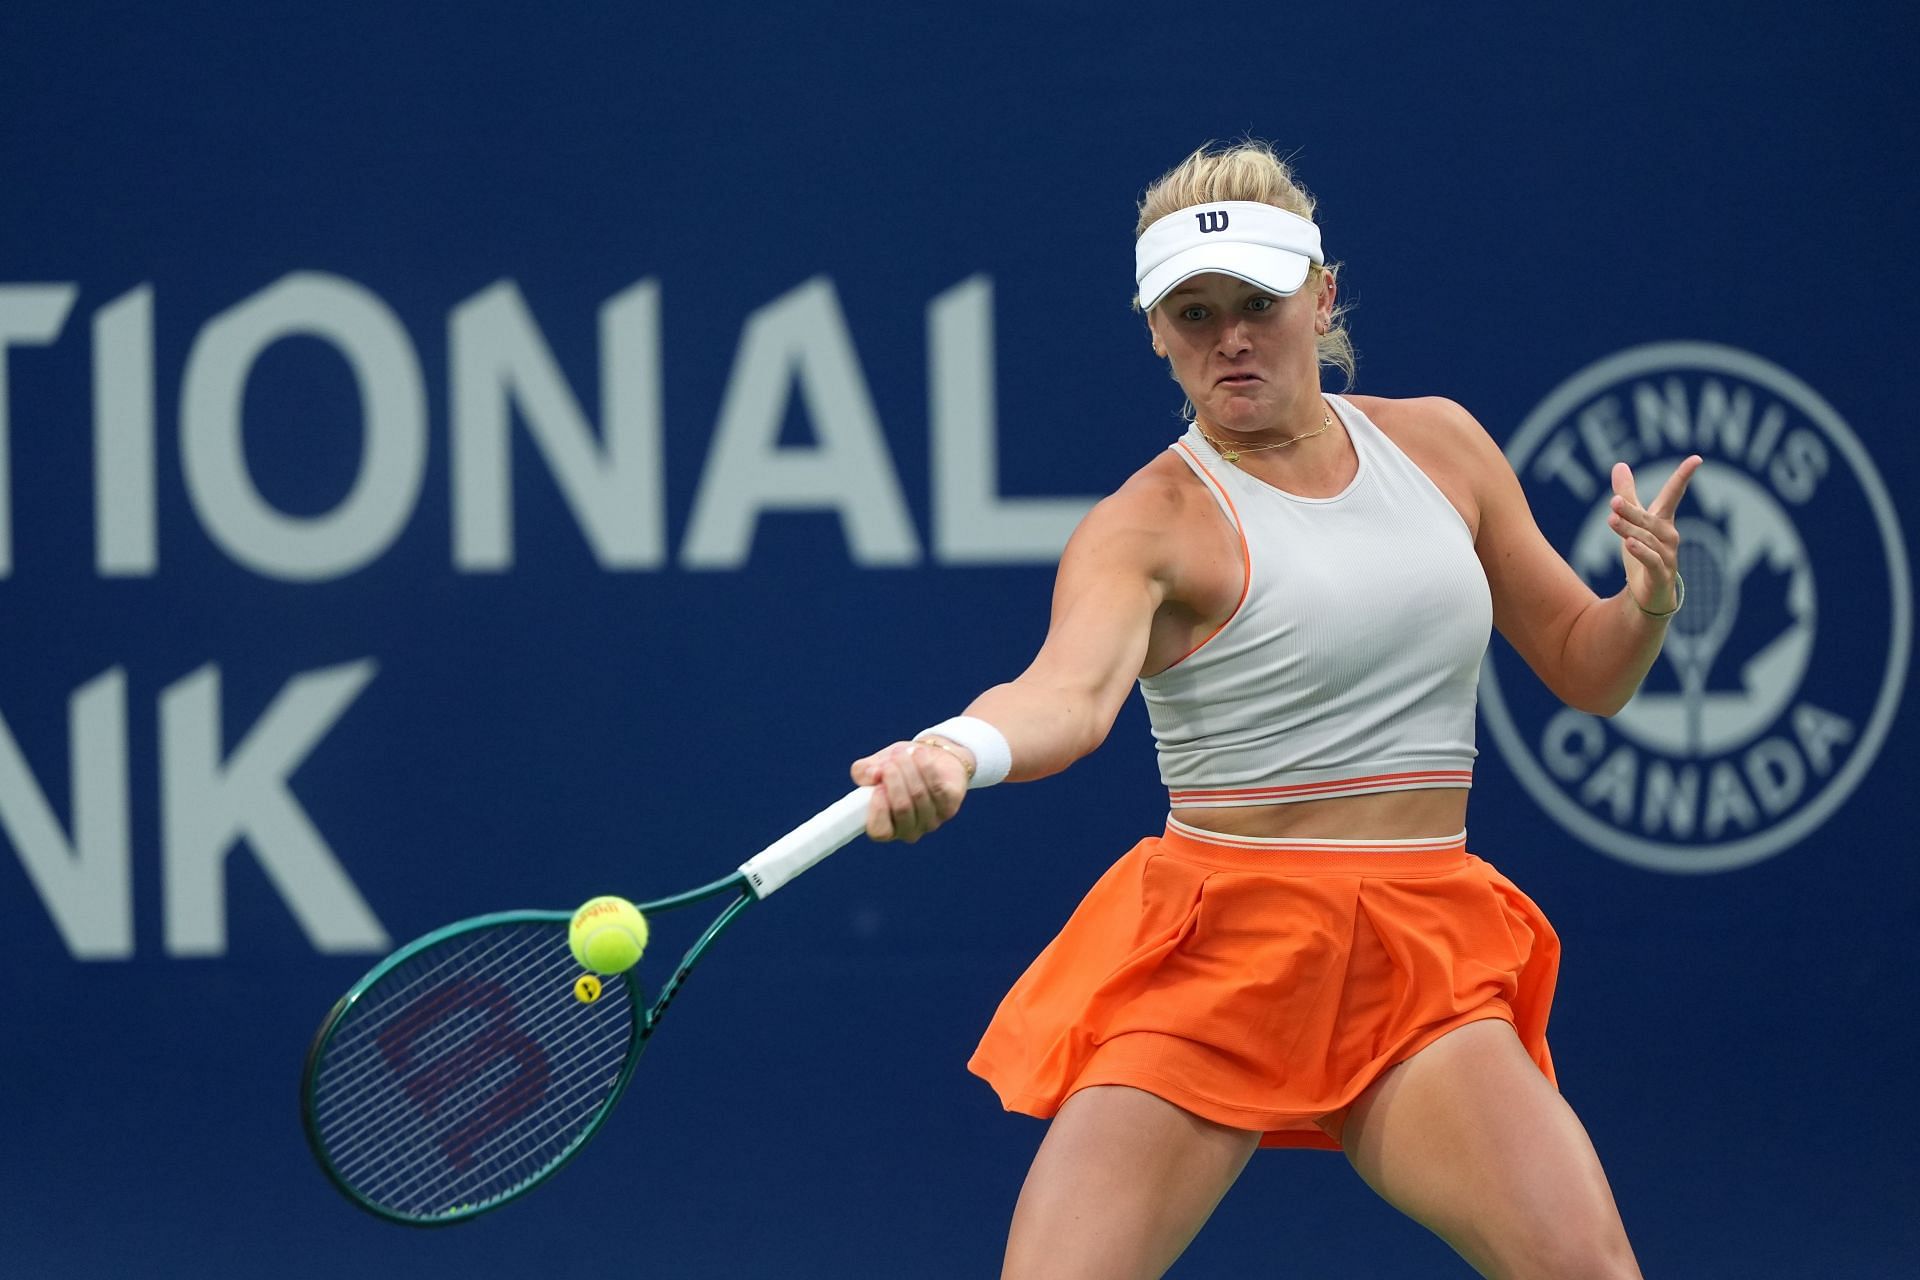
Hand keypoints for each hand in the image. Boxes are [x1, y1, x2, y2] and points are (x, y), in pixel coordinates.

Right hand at [850, 740, 968, 841]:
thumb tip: (873, 774)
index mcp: (886, 827)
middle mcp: (908, 831)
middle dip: (894, 778)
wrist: (926, 758)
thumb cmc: (895, 767)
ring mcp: (931, 822)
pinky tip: (919, 754)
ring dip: (909, 769)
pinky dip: (926, 767)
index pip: (880, 831)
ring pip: (919, 795)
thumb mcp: (874, 765)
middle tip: (890, 761)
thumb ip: (862, 771)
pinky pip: (937, 788)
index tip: (878, 786)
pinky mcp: (949, 808)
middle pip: (902, 808)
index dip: (878, 809)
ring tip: (902, 752)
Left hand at [1609, 455, 1703, 614]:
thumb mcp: (1632, 523)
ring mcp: (1667, 556)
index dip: (1684, 477)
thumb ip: (1627, 495)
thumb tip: (1619, 464)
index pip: (1674, 494)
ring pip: (1646, 539)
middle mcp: (1668, 536)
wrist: (1649, 596)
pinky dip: (1641, 552)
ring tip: (1611, 520)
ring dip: (1629, 530)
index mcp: (1662, 521)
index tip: (1697, 459)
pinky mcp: (1660, 575)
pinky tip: (1630, 544)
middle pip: (1649, 519)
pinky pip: (1651, 561)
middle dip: (1631, 510)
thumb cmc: (1642, 554)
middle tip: (1613, 500)